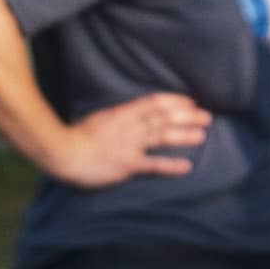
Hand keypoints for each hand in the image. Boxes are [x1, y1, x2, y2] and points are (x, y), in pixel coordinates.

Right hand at [47, 93, 209, 187]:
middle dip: (187, 116)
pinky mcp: (127, 164)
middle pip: (163, 118)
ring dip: (184, 135)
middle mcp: (129, 126)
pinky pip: (153, 165)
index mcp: (122, 113)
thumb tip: (132, 116)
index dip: (174, 101)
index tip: (190, 101)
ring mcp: (129, 145)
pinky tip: (187, 167)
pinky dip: (171, 166)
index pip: (154, 102)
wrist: (62, 153)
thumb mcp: (99, 119)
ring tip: (203, 134)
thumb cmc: (75, 136)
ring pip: (162, 136)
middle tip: (207, 115)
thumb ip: (117, 118)